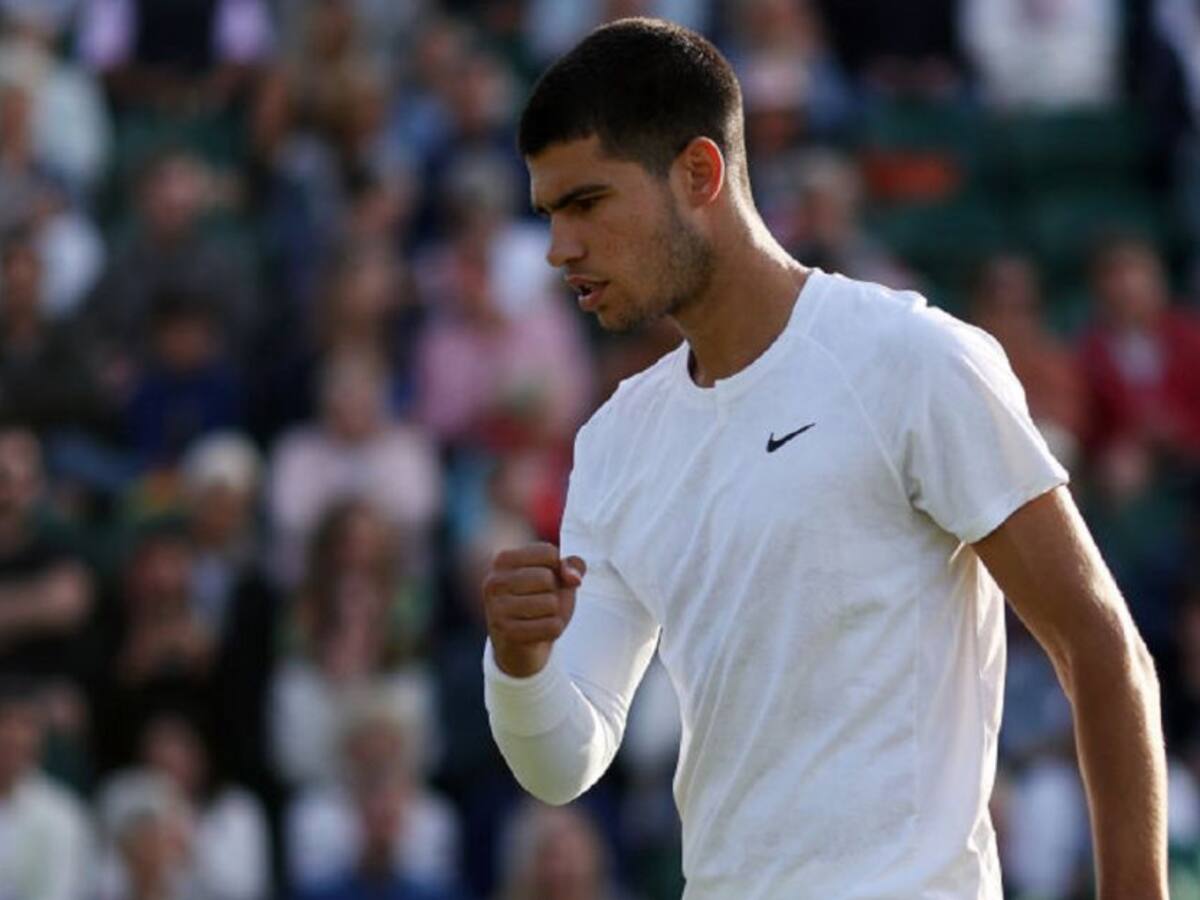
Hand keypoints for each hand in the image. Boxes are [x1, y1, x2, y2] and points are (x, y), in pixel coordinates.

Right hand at [481, 542, 585, 677]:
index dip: (557, 569)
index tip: (543, 581)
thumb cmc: (540, 602)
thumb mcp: (559, 578)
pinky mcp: (507, 633)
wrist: (522, 647)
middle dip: (554, 593)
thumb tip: (574, 578)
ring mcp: (496, 608)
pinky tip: (539, 632)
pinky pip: (552, 626)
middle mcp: (494, 582)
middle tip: (540, 603)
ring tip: (538, 617)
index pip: (548, 553)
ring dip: (554, 613)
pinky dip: (554, 630)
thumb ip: (572, 566)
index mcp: (503, 559)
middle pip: (547, 578)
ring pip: (551, 603)